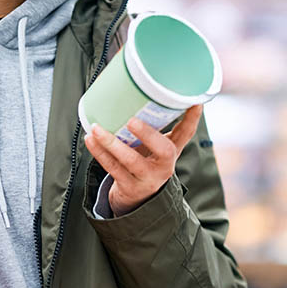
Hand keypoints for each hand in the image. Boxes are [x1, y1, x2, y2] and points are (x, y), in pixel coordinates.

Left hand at [83, 105, 201, 215]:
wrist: (136, 200)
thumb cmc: (144, 163)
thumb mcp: (153, 148)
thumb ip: (150, 126)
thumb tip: (129, 87)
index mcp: (171, 152)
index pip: (186, 134)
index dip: (192, 118)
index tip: (195, 102)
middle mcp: (164, 166)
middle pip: (164, 151)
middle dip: (149, 135)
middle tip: (132, 121)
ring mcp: (148, 178)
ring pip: (131, 161)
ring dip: (112, 143)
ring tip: (97, 129)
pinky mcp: (130, 187)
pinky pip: (113, 168)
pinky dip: (100, 153)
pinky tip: (91, 140)